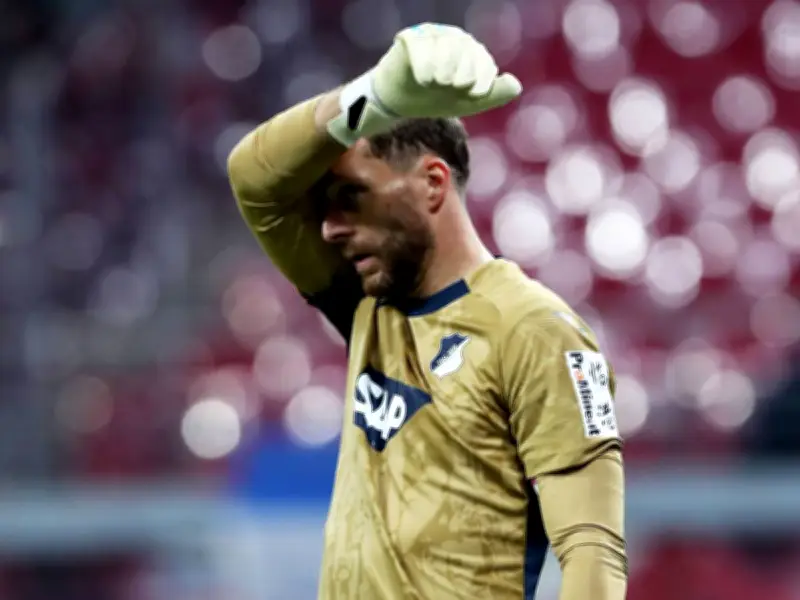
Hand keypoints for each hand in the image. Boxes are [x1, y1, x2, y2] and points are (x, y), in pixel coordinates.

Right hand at [327, 23, 522, 145]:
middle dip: (459, 78)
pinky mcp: (411, 38)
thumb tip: (516, 85)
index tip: (471, 95)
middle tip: (446, 88)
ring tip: (433, 84)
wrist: (400, 102)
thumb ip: (495, 95)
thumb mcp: (468, 102)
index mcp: (472, 52)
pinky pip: (423, 47)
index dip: (481, 82)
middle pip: (467, 52)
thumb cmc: (435, 99)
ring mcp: (432, 36)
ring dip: (442, 73)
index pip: (484, 62)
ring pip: (446, 48)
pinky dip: (425, 68)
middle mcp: (454, 39)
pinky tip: (422, 79)